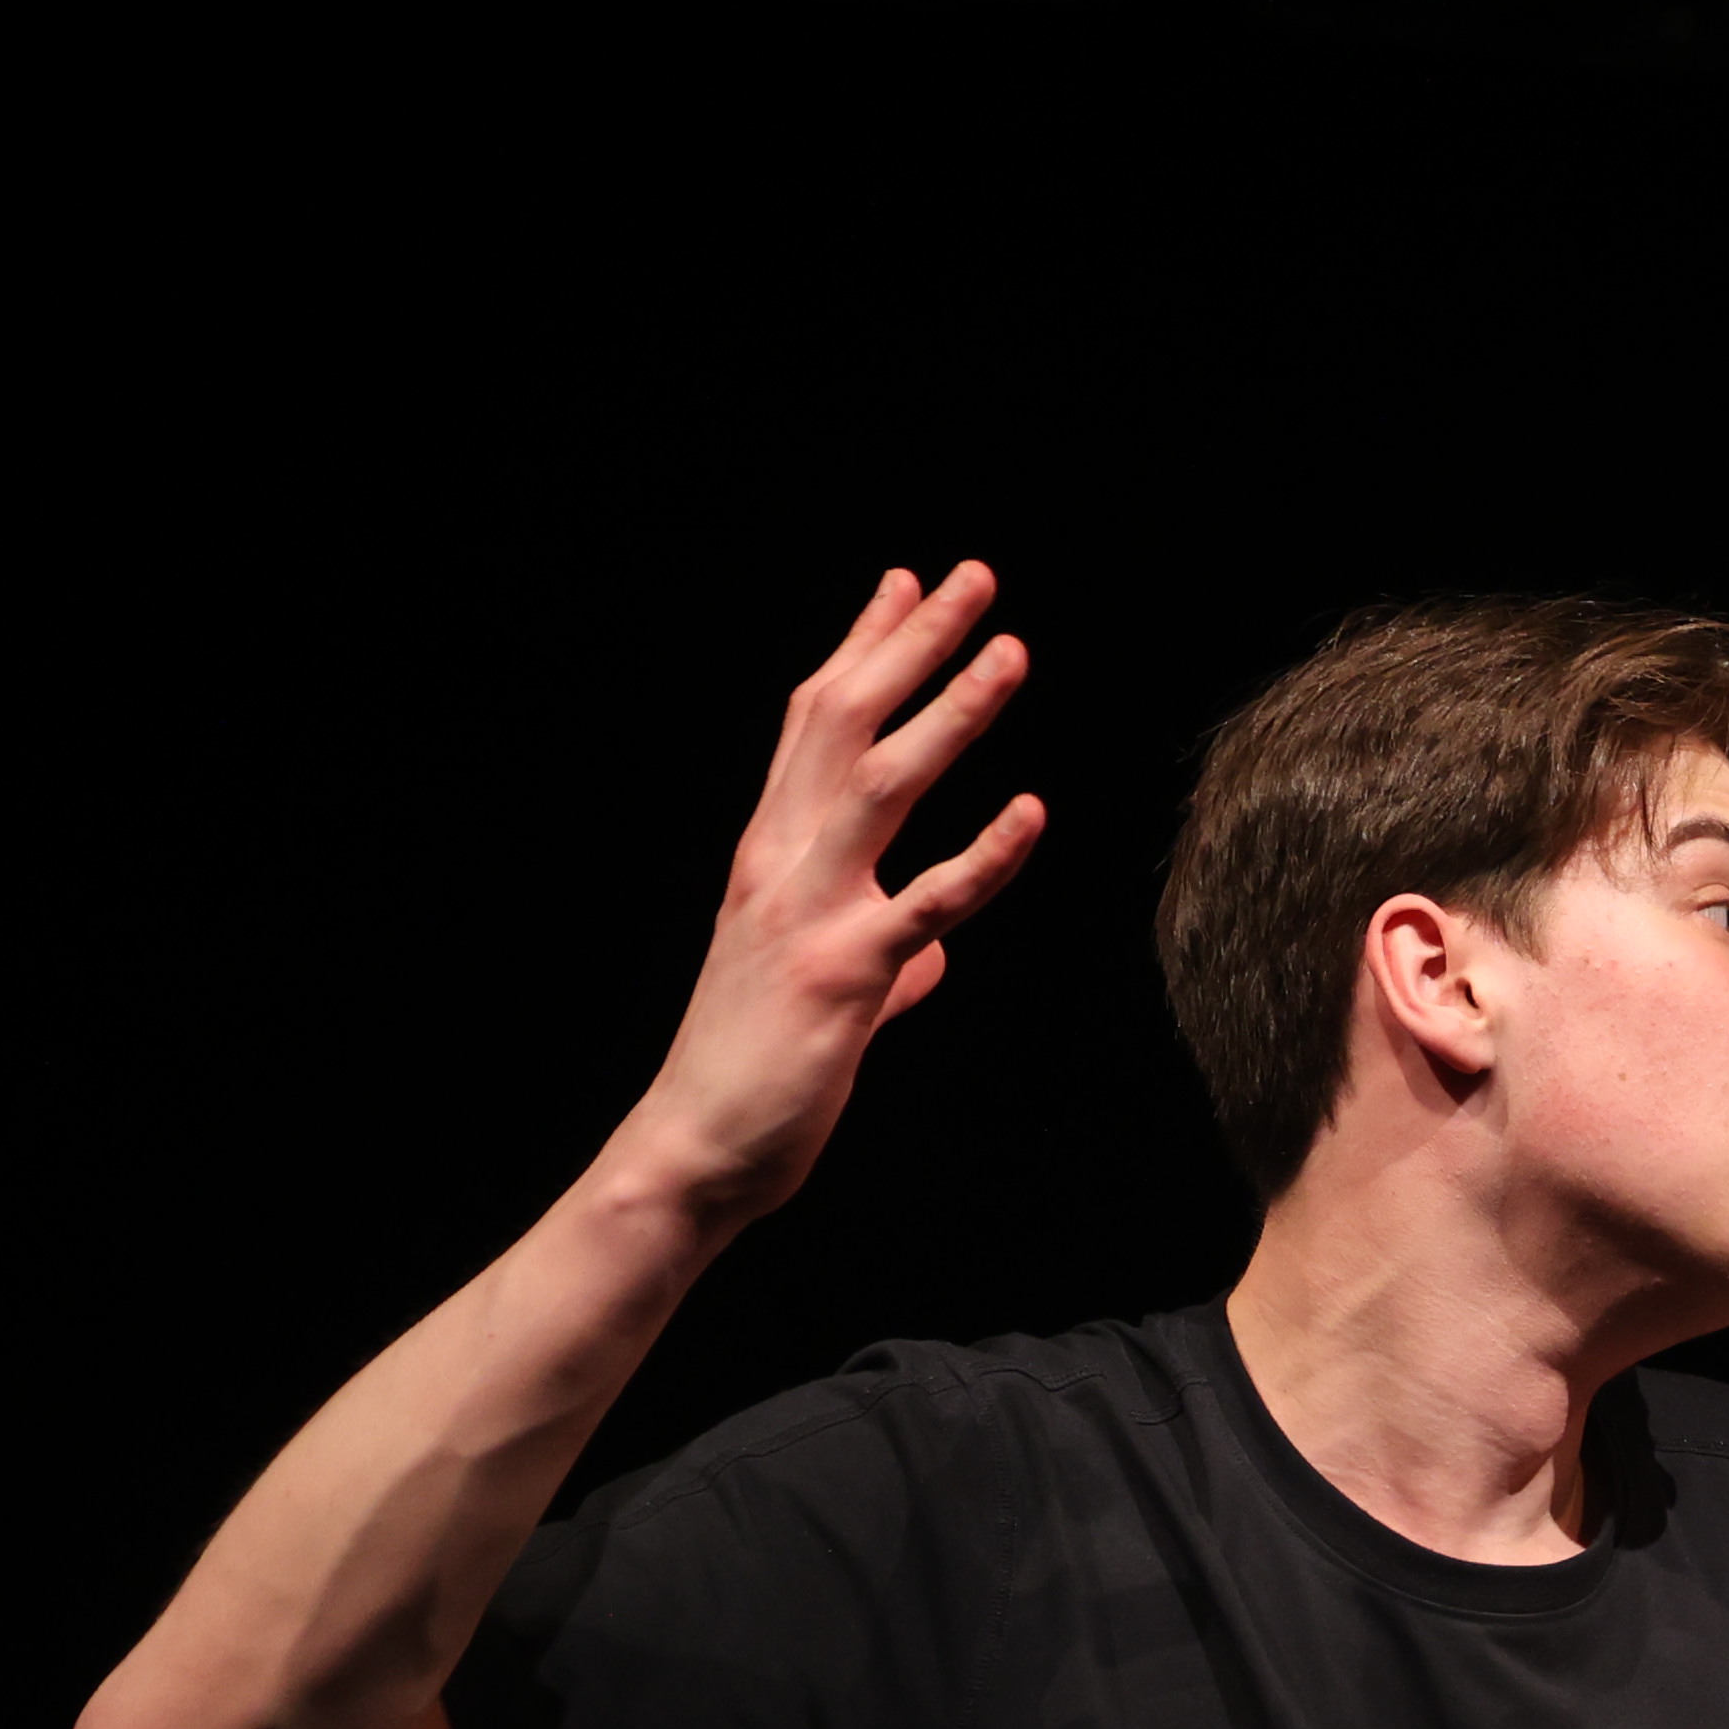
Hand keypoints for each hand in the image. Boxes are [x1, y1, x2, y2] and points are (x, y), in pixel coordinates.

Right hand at [618, 563, 1046, 1220]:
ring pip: (882, 784)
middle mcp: (781, 863)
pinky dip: (984, 854)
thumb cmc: (753, 1075)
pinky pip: (927, 902)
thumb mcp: (825, 1000)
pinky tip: (1034, 810)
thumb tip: (932, 957)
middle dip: (911, 644)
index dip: (863, 648)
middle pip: (845, 721)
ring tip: (1011, 654)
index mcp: (771, 856)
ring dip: (950, 713)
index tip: (907, 585)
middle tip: (974, 577)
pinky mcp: (847, 976)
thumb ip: (887, 965)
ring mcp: (811, 913)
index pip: (813, 724)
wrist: (694, 1151)